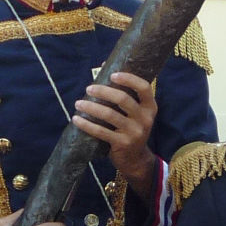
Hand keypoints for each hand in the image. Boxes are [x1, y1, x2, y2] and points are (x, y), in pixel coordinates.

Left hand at [73, 72, 158, 186]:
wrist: (135, 159)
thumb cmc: (130, 129)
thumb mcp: (134, 113)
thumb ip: (124, 94)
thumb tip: (103, 66)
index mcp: (150, 107)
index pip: (144, 87)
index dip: (129, 79)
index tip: (113, 75)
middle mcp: (145, 119)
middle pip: (124, 99)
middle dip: (104, 91)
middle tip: (89, 88)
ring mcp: (135, 132)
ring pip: (110, 115)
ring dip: (91, 107)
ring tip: (78, 103)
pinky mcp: (123, 144)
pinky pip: (101, 131)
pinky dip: (87, 124)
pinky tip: (76, 119)